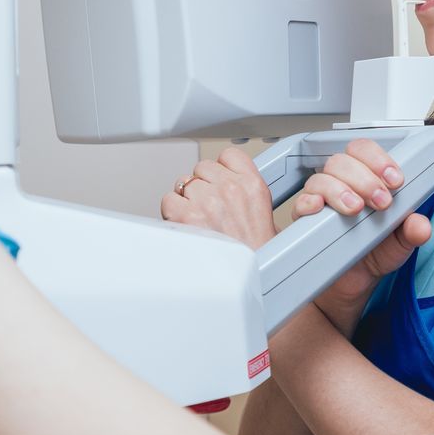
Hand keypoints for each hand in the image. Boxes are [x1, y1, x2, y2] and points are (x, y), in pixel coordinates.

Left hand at [160, 147, 276, 248]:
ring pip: (184, 183)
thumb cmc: (257, 253)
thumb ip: (246, 190)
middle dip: (204, 185)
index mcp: (252, 185)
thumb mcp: (265, 212)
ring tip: (199, 219)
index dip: (221, 168)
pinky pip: (169, 200)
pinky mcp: (185, 215)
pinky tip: (186, 225)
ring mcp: (206, 201)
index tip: (221, 180)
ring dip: (188, 199)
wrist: (250, 279)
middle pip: (203, 168)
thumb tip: (228, 181)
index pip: (228, 155)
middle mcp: (229, 188)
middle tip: (210, 207)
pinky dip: (173, 212)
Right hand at [287, 139, 424, 333]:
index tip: (395, 180)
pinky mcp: (306, 221)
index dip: (378, 159)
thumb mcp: (401, 243)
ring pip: (321, 178)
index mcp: (366, 180)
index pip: (365, 152)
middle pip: (342, 161)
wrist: (354, 283)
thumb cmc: (375, 253)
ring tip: (356, 209)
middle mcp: (342, 185)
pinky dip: (309, 202)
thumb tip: (420, 224)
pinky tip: (320, 209)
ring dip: (340, 190)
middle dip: (365, 178)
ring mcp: (322, 201)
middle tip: (381, 201)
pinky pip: (300, 203)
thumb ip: (413, 232)